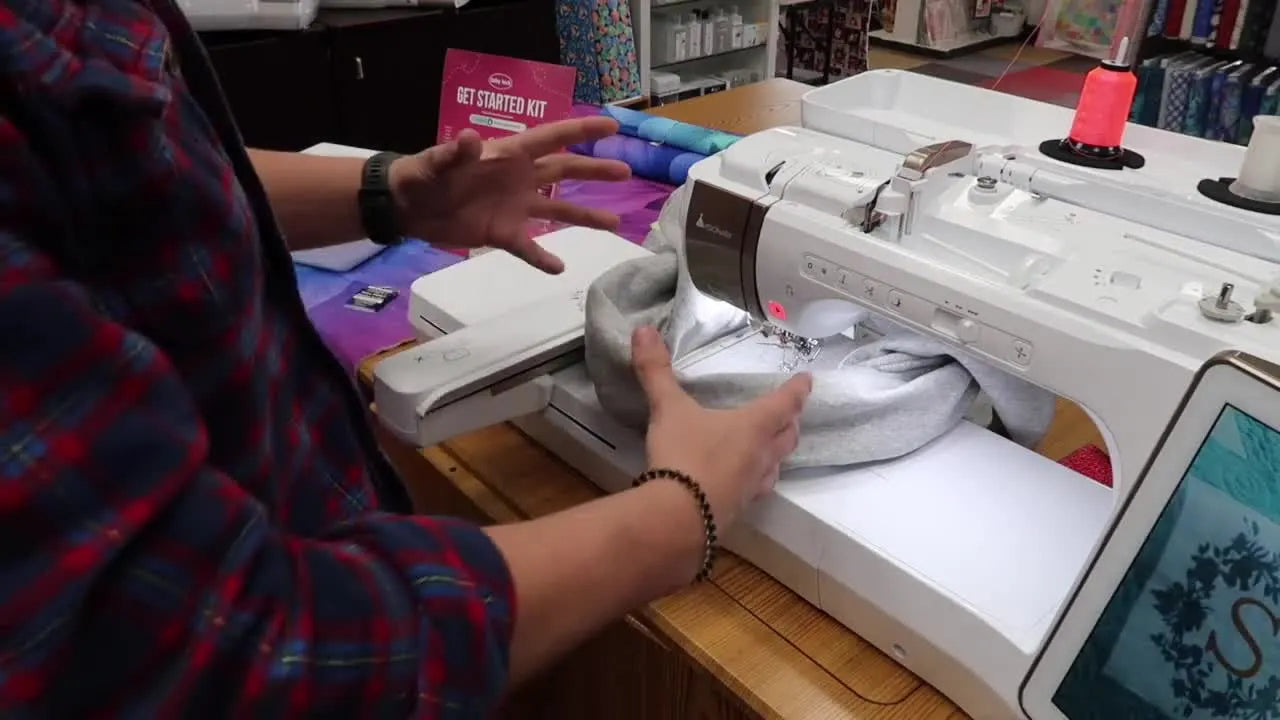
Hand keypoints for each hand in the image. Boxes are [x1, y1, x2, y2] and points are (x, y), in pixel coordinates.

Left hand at [388, 117, 631, 273]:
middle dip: (596, 169)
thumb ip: (454, 153)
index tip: (612, 125)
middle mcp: (520, 179)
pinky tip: (560, 268)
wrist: (406, 208)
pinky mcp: (502, 233)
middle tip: (626, 171)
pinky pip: (528, 247)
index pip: (552, 137)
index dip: (582, 129)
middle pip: (566, 171)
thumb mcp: (436, 162)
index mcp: (510, 155)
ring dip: (585, 216)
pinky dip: (543, 257)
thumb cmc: (422, 175)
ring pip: (558, 209)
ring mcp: (514, 207)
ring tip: (614, 224)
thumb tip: (468, 139)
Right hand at [630, 326, 811, 531]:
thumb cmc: (682, 454)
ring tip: (771, 449)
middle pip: (787, 437)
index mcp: (753, 426)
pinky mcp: (737, 511)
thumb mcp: (668, 408)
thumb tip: (644, 329)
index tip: (808, 380)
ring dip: (777, 454)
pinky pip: (755, 491)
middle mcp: (761, 456)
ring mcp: (751, 487)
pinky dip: (754, 481)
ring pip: (776, 467)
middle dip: (791, 423)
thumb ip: (656, 371)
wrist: (677, 517)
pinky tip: (741, 483)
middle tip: (791, 414)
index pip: (785, 403)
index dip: (797, 390)